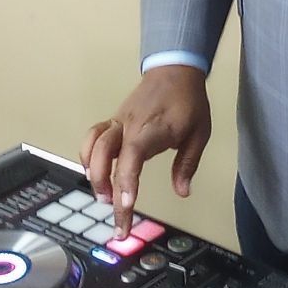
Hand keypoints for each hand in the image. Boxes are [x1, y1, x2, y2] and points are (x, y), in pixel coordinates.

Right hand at [80, 65, 210, 236]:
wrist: (175, 70)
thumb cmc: (188, 101)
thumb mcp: (199, 133)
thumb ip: (187, 164)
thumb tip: (182, 192)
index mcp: (152, 128)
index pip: (132, 155)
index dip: (126, 180)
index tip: (126, 203)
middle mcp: (129, 126)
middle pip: (105, 154)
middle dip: (105, 187)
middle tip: (118, 217)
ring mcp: (118, 122)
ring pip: (93, 145)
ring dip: (94, 173)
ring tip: (103, 197)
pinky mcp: (114, 122)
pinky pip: (93, 137)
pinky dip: (88, 156)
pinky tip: (94, 173)